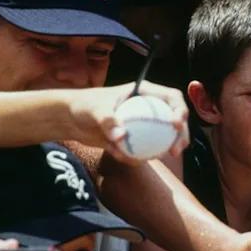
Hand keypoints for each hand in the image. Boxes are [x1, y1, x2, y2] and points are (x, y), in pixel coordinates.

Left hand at [68, 82, 189, 163]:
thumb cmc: (83, 105)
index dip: (180, 109)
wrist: (70, 119)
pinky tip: (121, 157)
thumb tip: (121, 136)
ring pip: (162, 137)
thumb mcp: (95, 109)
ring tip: (158, 157)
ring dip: (164, 149)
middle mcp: (147, 107)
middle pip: (173, 120)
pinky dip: (135, 156)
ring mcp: (142, 124)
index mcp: (145, 93)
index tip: (176, 124)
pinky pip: (143, 149)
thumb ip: (108, 120)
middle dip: (181, 135)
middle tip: (176, 149)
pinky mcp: (134, 139)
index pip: (171, 98)